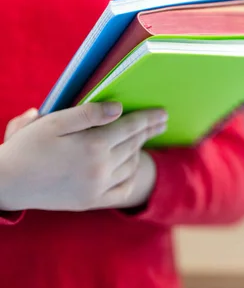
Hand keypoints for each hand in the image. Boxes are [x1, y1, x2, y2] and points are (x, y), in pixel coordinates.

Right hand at [0, 102, 166, 211]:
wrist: (6, 183)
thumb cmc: (27, 147)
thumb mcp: (53, 122)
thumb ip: (88, 113)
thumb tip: (119, 108)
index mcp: (92, 145)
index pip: (130, 127)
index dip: (148, 118)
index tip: (163, 113)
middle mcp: (100, 168)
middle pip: (134, 144)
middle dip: (149, 131)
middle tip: (162, 122)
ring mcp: (97, 187)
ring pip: (131, 165)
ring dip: (140, 150)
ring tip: (144, 138)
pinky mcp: (91, 201)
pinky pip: (123, 189)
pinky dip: (132, 176)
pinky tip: (133, 166)